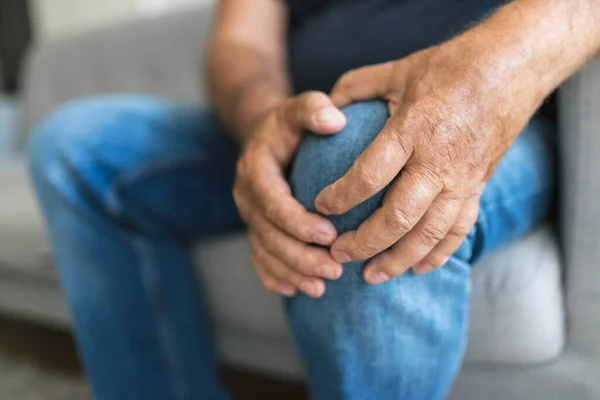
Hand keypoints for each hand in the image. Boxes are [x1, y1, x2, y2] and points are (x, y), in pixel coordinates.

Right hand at [234, 91, 346, 296]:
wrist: (263, 136)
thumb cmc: (289, 124)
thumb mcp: (299, 109)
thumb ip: (314, 109)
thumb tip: (336, 120)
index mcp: (255, 170)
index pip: (273, 202)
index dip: (298, 222)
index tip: (330, 235)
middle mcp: (246, 196)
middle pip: (268, 235)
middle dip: (300, 256)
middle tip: (334, 271)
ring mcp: (248, 216)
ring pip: (264, 252)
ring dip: (291, 272)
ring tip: (322, 287)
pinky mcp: (254, 228)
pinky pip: (259, 259)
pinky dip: (276, 277)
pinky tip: (298, 291)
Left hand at [315, 38, 541, 283]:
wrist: (512, 69)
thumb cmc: (451, 67)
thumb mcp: (397, 70)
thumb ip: (356, 87)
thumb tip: (325, 108)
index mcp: (412, 131)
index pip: (369, 176)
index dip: (341, 197)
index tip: (320, 206)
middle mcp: (437, 163)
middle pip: (398, 218)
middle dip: (364, 242)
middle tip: (337, 254)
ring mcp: (462, 180)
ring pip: (429, 234)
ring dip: (398, 260)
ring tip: (371, 277)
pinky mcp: (477, 187)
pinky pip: (459, 230)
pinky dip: (437, 254)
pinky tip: (417, 269)